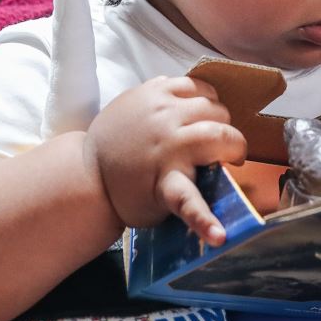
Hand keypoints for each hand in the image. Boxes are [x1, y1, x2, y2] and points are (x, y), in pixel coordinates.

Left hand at [87, 76, 245, 243]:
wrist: (89, 170)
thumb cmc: (129, 193)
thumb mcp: (157, 207)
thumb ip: (190, 196)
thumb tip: (222, 187)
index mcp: (165, 179)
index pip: (189, 202)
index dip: (206, 220)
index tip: (220, 237)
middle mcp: (165, 139)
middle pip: (221, 130)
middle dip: (231, 143)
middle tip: (222, 154)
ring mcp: (158, 109)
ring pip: (211, 101)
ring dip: (218, 116)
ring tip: (208, 129)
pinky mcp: (150, 90)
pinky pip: (192, 82)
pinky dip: (202, 96)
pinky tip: (194, 110)